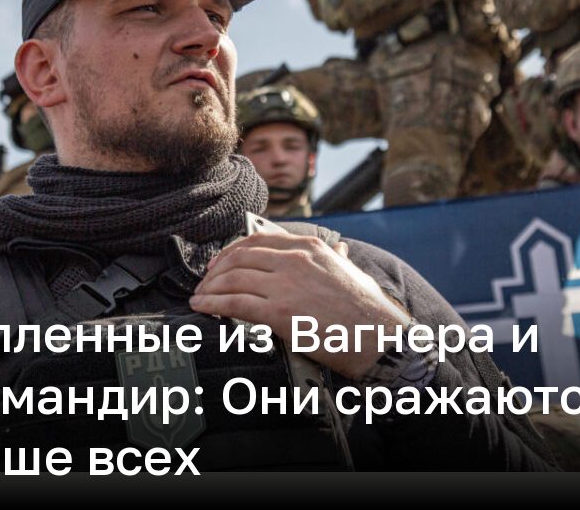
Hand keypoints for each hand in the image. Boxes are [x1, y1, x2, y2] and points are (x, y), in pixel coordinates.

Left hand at [190, 232, 412, 379]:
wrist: (379, 339)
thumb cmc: (368, 310)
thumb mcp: (352, 272)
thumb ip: (337, 257)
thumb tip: (339, 249)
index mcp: (309, 247)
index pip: (256, 240)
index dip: (230, 251)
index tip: (219, 263)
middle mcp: (294, 260)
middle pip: (239, 258)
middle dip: (215, 271)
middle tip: (204, 282)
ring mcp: (285, 286)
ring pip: (232, 279)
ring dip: (209, 288)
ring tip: (199, 297)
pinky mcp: (279, 313)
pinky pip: (234, 304)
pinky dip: (212, 305)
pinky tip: (203, 308)